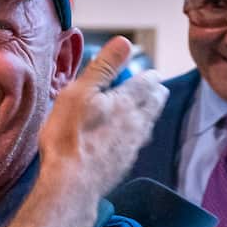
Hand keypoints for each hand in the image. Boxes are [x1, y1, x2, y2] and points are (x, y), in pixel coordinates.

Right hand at [40, 36, 167, 197]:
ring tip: (132, 109)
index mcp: (128, 101)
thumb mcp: (79, 92)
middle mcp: (138, 122)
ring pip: (149, 122)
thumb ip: (104, 66)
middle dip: (153, 90)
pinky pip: (137, 142)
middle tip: (142, 86)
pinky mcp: (126, 163)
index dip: (146, 73)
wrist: (71, 184)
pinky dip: (133, 133)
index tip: (141, 71)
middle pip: (157, 100)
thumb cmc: (69, 137)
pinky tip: (121, 136)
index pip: (150, 80)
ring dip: (145, 112)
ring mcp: (134, 145)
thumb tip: (125, 42)